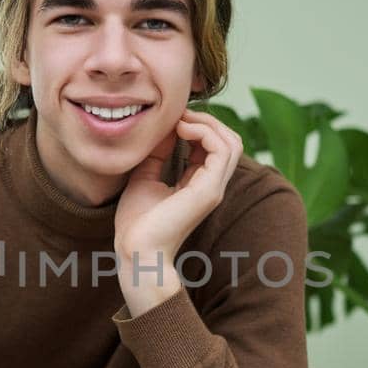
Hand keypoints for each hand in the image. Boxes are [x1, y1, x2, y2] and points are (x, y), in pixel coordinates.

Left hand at [113, 109, 241, 315]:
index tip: (172, 119)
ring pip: (232, 142)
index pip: (214, 146)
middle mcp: (212, 185)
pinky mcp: (208, 191)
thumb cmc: (137, 222)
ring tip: (181, 121)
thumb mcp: (145, 175)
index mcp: (200, 184)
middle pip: (230, 141)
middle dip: (207, 120)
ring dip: (207, 123)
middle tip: (179, 116)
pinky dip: (204, 132)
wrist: (135, 251)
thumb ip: (157, 153)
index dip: (198, 125)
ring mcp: (213, 188)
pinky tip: (181, 130)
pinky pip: (221, 150)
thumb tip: (163, 127)